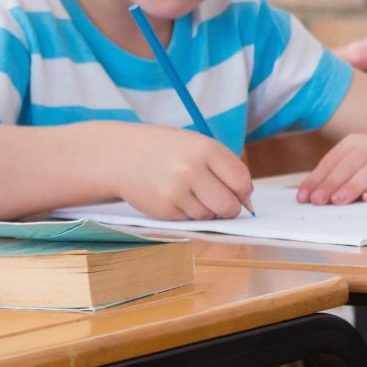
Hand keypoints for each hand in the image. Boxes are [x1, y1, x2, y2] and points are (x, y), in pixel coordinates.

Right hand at [118, 128, 256, 219]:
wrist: (119, 155)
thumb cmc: (165, 150)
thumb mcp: (197, 145)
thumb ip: (224, 167)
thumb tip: (247, 199)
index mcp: (206, 149)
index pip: (241, 181)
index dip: (244, 192)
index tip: (240, 194)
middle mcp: (191, 170)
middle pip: (229, 205)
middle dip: (230, 208)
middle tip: (221, 202)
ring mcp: (176, 191)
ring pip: (209, 215)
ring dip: (207, 210)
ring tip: (191, 193)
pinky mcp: (163, 210)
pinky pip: (190, 220)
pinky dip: (188, 213)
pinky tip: (176, 197)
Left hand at [297, 132, 366, 204]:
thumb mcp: (359, 164)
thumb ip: (337, 177)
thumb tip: (309, 197)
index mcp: (358, 142)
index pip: (334, 160)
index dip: (317, 178)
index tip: (303, 197)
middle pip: (352, 163)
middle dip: (333, 182)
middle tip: (318, 200)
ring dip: (354, 185)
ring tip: (339, 200)